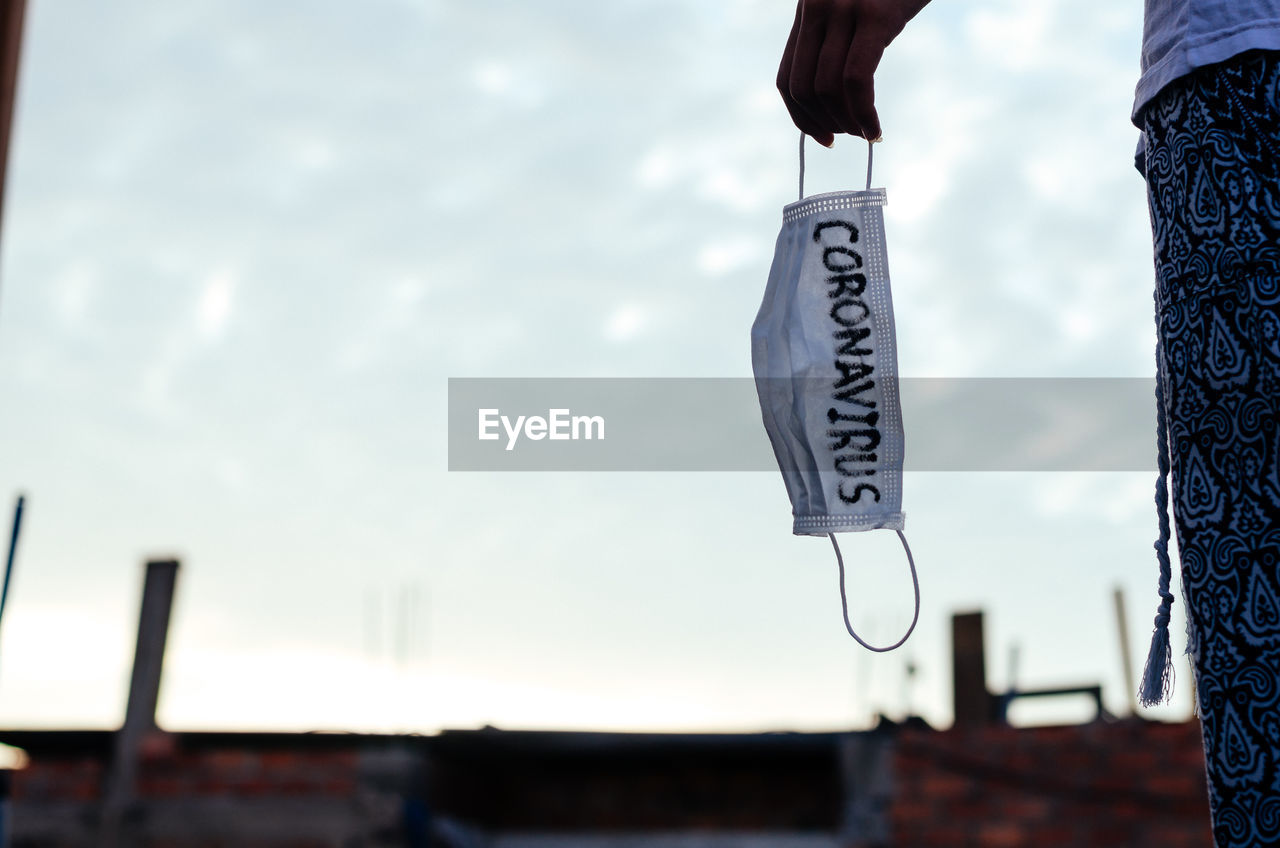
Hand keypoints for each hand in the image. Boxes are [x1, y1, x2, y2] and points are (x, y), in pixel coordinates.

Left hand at [777, 0, 931, 145]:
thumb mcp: (855, 8)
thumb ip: (838, 41)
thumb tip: (832, 98)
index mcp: (807, 11)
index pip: (785, 79)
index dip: (799, 117)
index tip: (821, 137)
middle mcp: (817, 9)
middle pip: (803, 89)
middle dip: (823, 124)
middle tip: (848, 135)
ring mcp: (843, 11)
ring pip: (827, 89)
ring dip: (846, 122)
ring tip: (865, 132)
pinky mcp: (875, 16)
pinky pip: (856, 80)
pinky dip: (864, 113)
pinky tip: (875, 128)